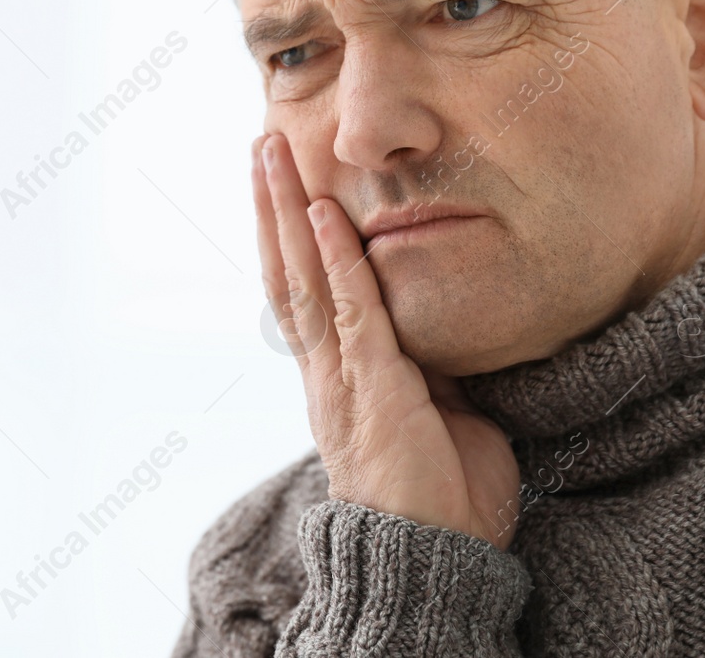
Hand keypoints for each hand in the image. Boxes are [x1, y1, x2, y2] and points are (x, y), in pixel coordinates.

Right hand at [253, 132, 520, 547]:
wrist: (440, 561)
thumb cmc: (444, 495)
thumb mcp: (439, 409)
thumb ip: (426, 362)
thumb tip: (435, 323)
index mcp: (337, 376)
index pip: (303, 290)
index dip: (288, 235)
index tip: (281, 183)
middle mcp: (324, 371)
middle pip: (285, 271)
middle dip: (271, 205)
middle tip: (259, 144)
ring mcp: (341, 378)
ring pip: (300, 278)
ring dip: (284, 211)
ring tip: (270, 154)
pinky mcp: (372, 389)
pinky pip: (350, 311)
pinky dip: (335, 258)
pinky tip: (323, 212)